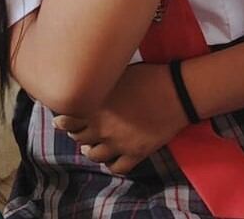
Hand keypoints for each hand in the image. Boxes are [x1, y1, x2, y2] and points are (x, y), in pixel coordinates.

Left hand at [53, 63, 188, 175]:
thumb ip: (100, 84)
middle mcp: (103, 128)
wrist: (179, 91)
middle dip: (79, 134)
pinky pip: (116, 168)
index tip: (65, 118)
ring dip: (94, 149)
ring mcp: (119, 143)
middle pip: (78, 139)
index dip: (64, 120)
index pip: (66, 121)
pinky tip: (115, 156)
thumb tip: (88, 86)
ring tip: (98, 143)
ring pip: (94, 156)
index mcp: (96, 107)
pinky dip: (112, 164)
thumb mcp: (119, 74)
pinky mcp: (135, 154)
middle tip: (85, 128)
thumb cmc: (150, 77)